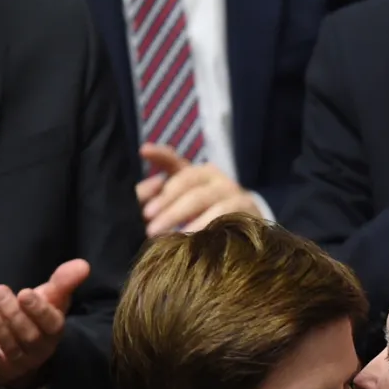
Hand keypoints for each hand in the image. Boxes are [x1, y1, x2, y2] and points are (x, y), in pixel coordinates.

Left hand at [0, 259, 89, 388]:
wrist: (18, 350)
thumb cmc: (34, 317)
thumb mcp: (49, 297)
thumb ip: (63, 282)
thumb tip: (83, 264)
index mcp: (53, 332)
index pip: (52, 325)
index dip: (38, 310)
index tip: (24, 293)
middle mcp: (40, 350)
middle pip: (29, 336)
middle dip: (13, 313)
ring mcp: (20, 364)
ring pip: (11, 347)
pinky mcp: (0, 372)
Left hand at [137, 144, 260, 236]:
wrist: (249, 231)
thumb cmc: (208, 218)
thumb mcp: (184, 210)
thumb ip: (162, 202)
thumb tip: (140, 199)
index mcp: (194, 173)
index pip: (174, 160)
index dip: (159, 154)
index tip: (142, 151)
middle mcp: (213, 175)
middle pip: (185, 181)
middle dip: (164, 200)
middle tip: (147, 216)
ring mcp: (230, 189)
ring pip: (201, 197)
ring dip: (179, 215)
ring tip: (162, 232)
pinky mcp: (245, 206)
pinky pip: (223, 213)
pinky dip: (206, 224)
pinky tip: (192, 237)